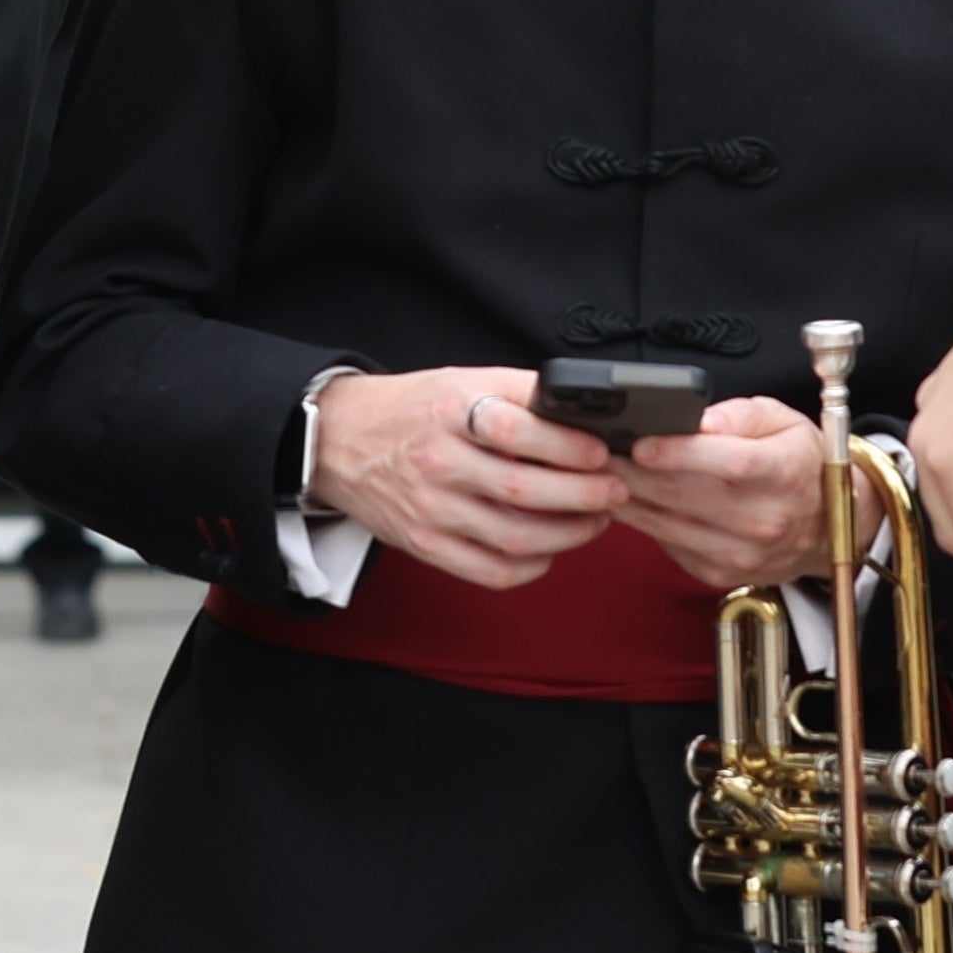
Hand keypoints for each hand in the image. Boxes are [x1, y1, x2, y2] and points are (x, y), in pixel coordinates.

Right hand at [303, 368, 628, 590]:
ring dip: (568, 535)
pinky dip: (529, 568)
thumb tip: (583, 412)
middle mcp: (439, 461)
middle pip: (524, 492)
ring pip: (514, 537)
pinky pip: (489, 571)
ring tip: (595, 522)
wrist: (338, 440)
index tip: (602, 453)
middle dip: (584, 497)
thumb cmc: (410, 409)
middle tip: (614, 492)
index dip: (570, 447)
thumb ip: (518, 394)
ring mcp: (430, 508)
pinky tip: (549, 551)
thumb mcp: (461, 381)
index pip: (520, 431)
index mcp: (451, 411)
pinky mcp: (424, 544)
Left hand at [618, 397, 821, 589]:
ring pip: (668, 525)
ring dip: (628, 500)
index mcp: (781, 473)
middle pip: (685, 495)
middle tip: (600, 453)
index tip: (639, 443)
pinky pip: (669, 546)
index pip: (727, 464)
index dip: (678, 454)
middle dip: (634, 473)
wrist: (825, 527)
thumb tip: (702, 419)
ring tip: (602, 476)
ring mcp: (739, 553)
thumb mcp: (784, 422)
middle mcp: (762, 519)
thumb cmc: (799, 465)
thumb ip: (742, 414)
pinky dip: (644, 524)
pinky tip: (628, 502)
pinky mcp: (719, 572)